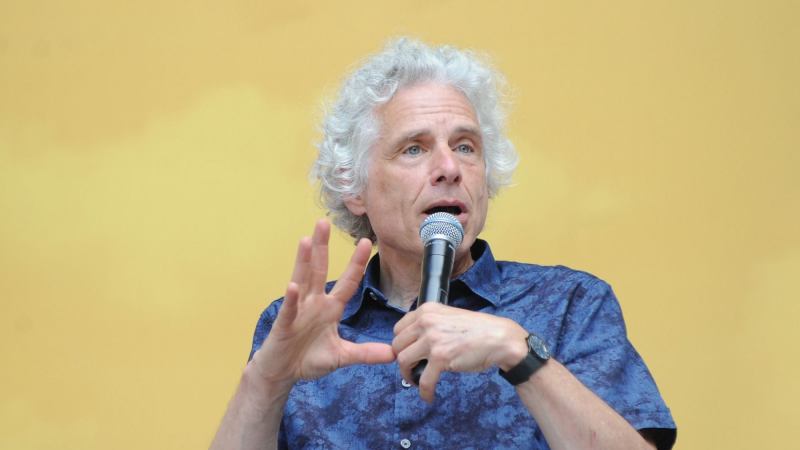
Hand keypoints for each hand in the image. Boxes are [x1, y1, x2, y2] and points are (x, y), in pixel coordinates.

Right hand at [250, 220, 394, 388]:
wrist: (282, 372)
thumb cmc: (309, 359)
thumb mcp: (342, 356)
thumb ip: (366, 353)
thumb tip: (393, 354)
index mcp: (330, 308)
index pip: (347, 281)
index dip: (356, 263)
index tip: (366, 241)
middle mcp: (314, 303)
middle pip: (319, 270)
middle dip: (322, 247)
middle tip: (323, 221)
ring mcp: (298, 311)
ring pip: (301, 281)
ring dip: (303, 261)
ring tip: (306, 240)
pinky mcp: (284, 325)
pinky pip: (289, 309)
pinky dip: (291, 299)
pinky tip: (292, 286)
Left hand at [392, 303, 527, 401]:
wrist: (499, 338)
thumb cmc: (477, 330)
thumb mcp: (448, 317)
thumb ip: (430, 325)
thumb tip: (412, 343)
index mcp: (427, 310)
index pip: (398, 329)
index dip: (401, 345)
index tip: (408, 354)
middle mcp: (426, 322)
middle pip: (397, 346)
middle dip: (402, 361)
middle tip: (412, 369)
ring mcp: (432, 339)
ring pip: (404, 362)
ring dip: (408, 376)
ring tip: (418, 381)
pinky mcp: (440, 358)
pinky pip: (423, 380)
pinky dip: (424, 392)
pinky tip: (429, 396)